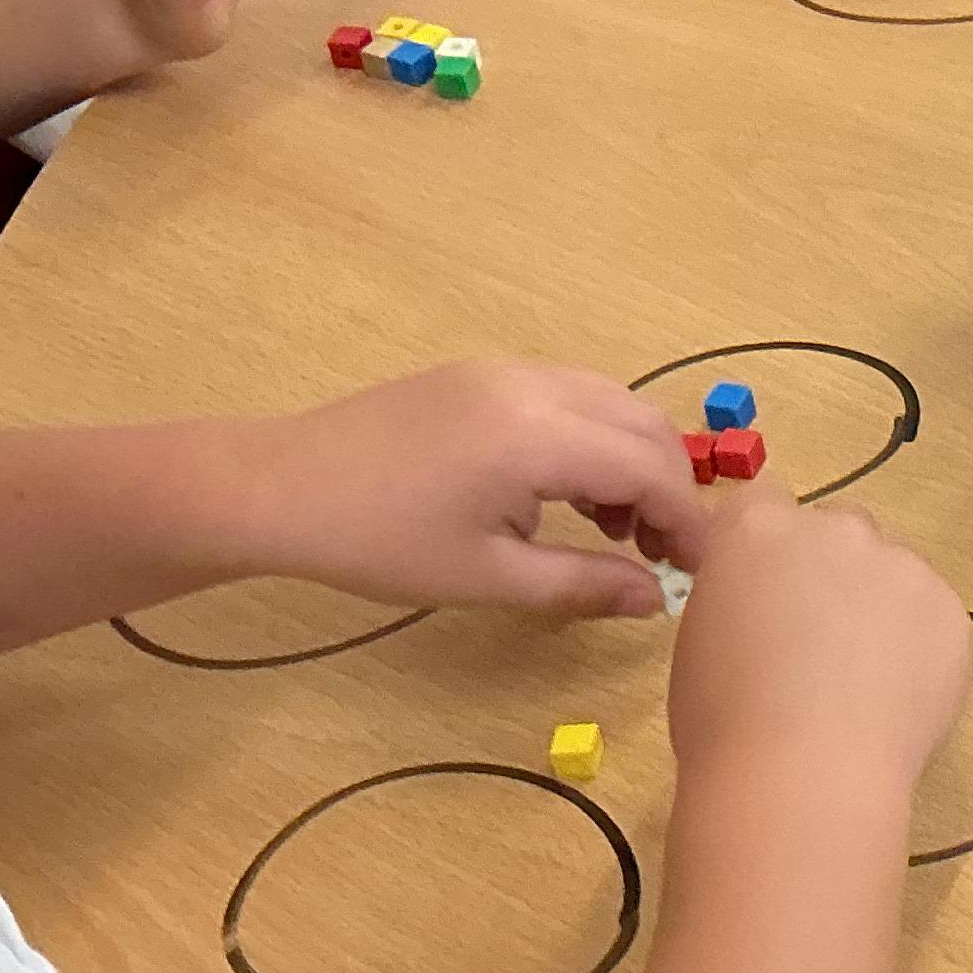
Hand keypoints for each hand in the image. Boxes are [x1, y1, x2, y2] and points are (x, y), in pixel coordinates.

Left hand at [246, 362, 710, 617]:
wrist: (277, 488)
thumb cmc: (377, 542)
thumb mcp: (485, 577)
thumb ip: (580, 584)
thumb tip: (652, 600)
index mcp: (536, 437)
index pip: (650, 469)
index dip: (687, 522)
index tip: (695, 572)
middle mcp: (534, 387)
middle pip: (645, 426)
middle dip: (670, 489)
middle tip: (661, 556)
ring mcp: (507, 372)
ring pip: (613, 403)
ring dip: (635, 460)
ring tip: (614, 528)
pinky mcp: (482, 374)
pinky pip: (572, 396)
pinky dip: (595, 439)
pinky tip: (567, 492)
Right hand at [666, 490, 972, 785]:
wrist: (801, 775)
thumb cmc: (724, 720)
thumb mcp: (703, 637)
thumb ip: (743, 594)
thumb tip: (769, 605)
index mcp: (757, 529)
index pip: (765, 503)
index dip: (771, 549)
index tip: (770, 590)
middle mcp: (834, 530)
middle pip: (840, 531)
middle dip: (832, 573)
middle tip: (819, 643)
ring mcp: (900, 565)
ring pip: (893, 573)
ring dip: (880, 608)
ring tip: (860, 682)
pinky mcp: (950, 609)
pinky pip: (932, 616)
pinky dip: (920, 647)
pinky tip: (893, 699)